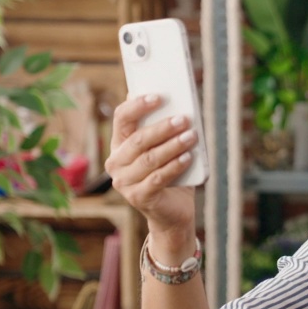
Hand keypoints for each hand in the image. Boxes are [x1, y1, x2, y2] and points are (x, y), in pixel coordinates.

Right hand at [105, 94, 197, 234]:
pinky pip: (158, 178)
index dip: (138, 106)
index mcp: (119, 145)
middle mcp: (115, 163)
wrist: (172, 212)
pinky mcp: (138, 198)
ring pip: (149, 158)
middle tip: (185, 119)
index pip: (121, 118)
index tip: (159, 96)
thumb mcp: (164, 149)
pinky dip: (174, 166)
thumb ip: (162, 127)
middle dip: (163, 128)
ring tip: (192, 136)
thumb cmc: (170, 174)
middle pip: (138, 139)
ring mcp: (124, 182)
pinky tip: (188, 158)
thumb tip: (173, 98)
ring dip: (173, 146)